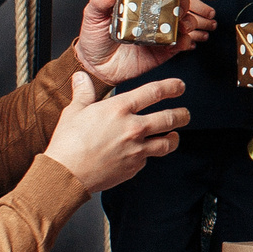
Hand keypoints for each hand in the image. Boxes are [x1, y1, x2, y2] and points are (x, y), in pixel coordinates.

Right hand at [43, 72, 189, 193]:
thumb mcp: (73, 111)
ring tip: (175, 136)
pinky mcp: (134, 167)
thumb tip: (81, 78)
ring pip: (167, 143)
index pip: (154, 92)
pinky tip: (143, 153)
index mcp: (119, 109)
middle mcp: (133, 128)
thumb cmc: (68, 144)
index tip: (179, 87)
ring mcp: (136, 149)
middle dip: (182, 114)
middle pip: (169, 118)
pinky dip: (148, 155)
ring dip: (174, 138)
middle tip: (185, 114)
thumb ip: (83, 93)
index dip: (171, 87)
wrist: (67, 174)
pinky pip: (148, 159)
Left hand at [76, 0, 220, 84]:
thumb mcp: (93, 14)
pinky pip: (181, 44)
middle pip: (179, 4)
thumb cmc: (94, 37)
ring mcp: (160, 32)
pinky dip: (185, 41)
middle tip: (183, 6)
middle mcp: (153, 15)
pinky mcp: (164, 50)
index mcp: (140, 2)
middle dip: (187, 3)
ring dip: (190, 21)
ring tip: (185, 25)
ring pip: (185, 22)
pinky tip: (182, 40)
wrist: (95, 66)